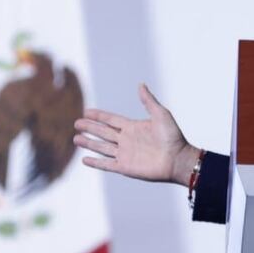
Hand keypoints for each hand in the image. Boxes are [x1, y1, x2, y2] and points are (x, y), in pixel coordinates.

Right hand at [73, 83, 201, 186]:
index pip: (111, 119)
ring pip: (102, 147)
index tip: (86, 111)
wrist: (178, 158)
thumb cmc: (173, 136)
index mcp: (133, 127)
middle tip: (76, 123)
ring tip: (76, 139)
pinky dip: (96, 162)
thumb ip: (148, 101)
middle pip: (103, 132)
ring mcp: (125, 154)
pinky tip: (85, 160)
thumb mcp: (161, 114)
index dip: (99, 115)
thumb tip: (140, 85)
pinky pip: (107, 164)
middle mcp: (126, 140)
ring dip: (89, 143)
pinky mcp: (125, 167)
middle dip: (90, 127)